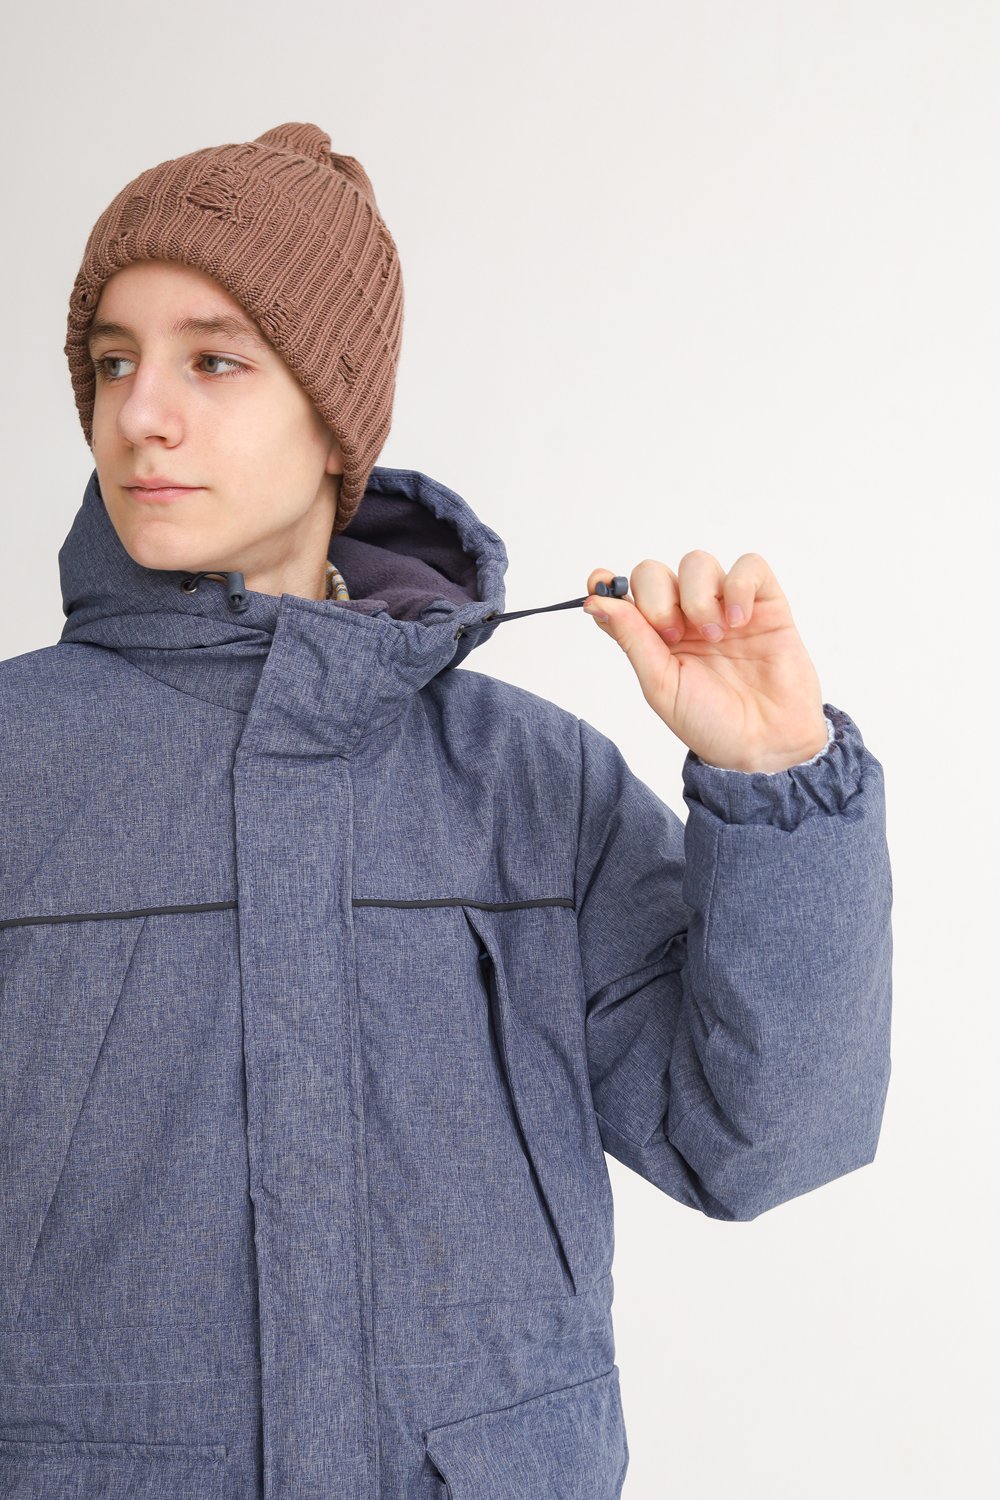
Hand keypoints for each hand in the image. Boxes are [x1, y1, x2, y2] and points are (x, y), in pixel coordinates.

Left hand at [583, 553, 827, 772]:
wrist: (765, 745)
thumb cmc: (713, 723)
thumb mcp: (661, 686)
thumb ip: (632, 639)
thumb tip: (596, 602)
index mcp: (656, 638)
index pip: (625, 595)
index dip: (609, 583)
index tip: (600, 581)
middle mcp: (687, 617)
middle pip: (654, 572)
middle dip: (657, 598)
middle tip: (674, 635)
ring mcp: (725, 606)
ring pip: (698, 562)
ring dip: (698, 596)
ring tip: (716, 636)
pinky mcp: (766, 602)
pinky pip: (750, 565)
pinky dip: (739, 587)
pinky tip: (741, 621)